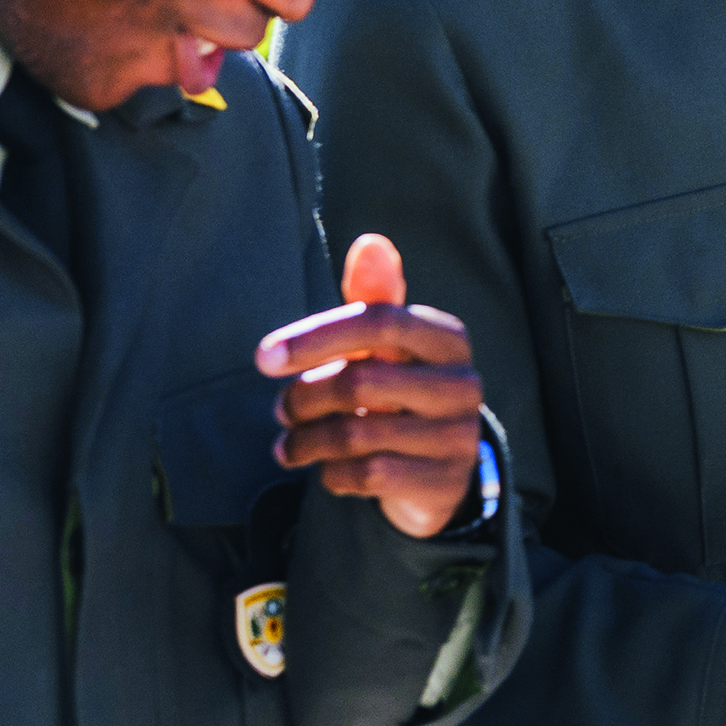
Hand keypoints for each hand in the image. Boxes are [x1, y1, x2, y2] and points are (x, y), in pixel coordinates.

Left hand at [258, 233, 488, 538]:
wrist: (440, 468)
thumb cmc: (400, 390)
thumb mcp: (389, 346)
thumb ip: (374, 297)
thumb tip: (370, 243)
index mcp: (447, 338)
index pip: (378, 322)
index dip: (316, 336)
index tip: (263, 358)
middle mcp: (462, 383)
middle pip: (359, 382)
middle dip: (303, 397)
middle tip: (280, 410)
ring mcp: (457, 436)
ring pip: (356, 435)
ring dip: (306, 442)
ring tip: (288, 445)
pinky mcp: (444, 482)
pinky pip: (367, 476)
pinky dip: (331, 474)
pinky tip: (324, 469)